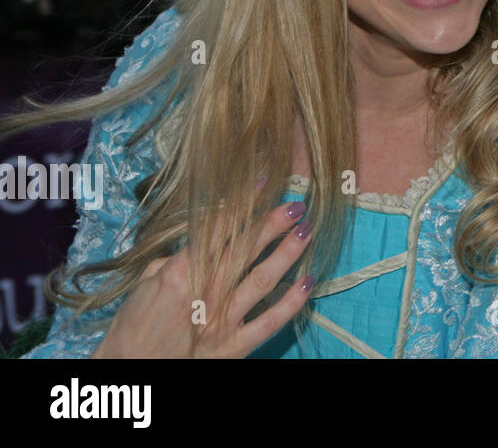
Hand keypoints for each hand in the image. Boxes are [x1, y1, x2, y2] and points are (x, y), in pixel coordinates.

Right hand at [91, 201, 314, 357]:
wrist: (129, 372)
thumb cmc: (133, 327)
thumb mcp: (144, 284)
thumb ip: (175, 258)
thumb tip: (201, 240)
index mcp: (181, 274)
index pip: (219, 230)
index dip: (245, 205)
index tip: (265, 185)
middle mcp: (206, 293)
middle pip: (246, 250)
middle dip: (273, 223)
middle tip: (296, 204)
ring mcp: (222, 320)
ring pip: (263, 279)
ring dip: (287, 253)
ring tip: (306, 231)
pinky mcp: (234, 346)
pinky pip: (270, 322)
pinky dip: (291, 303)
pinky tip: (307, 282)